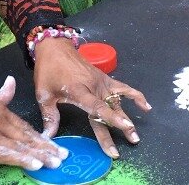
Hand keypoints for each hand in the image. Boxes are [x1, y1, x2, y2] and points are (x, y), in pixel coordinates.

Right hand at [0, 76, 67, 169]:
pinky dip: (22, 159)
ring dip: (40, 155)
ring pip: (20, 146)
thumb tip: (12, 83)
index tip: (54, 144)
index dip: (40, 135)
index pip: (23, 124)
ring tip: (54, 163)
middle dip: (46, 147)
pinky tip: (35, 164)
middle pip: (26, 135)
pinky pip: (6, 155)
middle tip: (62, 156)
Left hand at [33, 38, 150, 158]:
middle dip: (120, 126)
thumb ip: (49, 115)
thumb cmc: (48, 70)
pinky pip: (123, 88)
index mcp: (78, 91)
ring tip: (134, 134)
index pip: (97, 106)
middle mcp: (93, 87)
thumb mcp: (43, 93)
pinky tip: (145, 106)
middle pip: (109, 109)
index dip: (111, 117)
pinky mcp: (105, 79)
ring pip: (118, 102)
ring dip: (127, 117)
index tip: (124, 126)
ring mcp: (101, 82)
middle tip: (132, 141)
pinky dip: (135, 95)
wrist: (55, 47)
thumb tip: (49, 136)